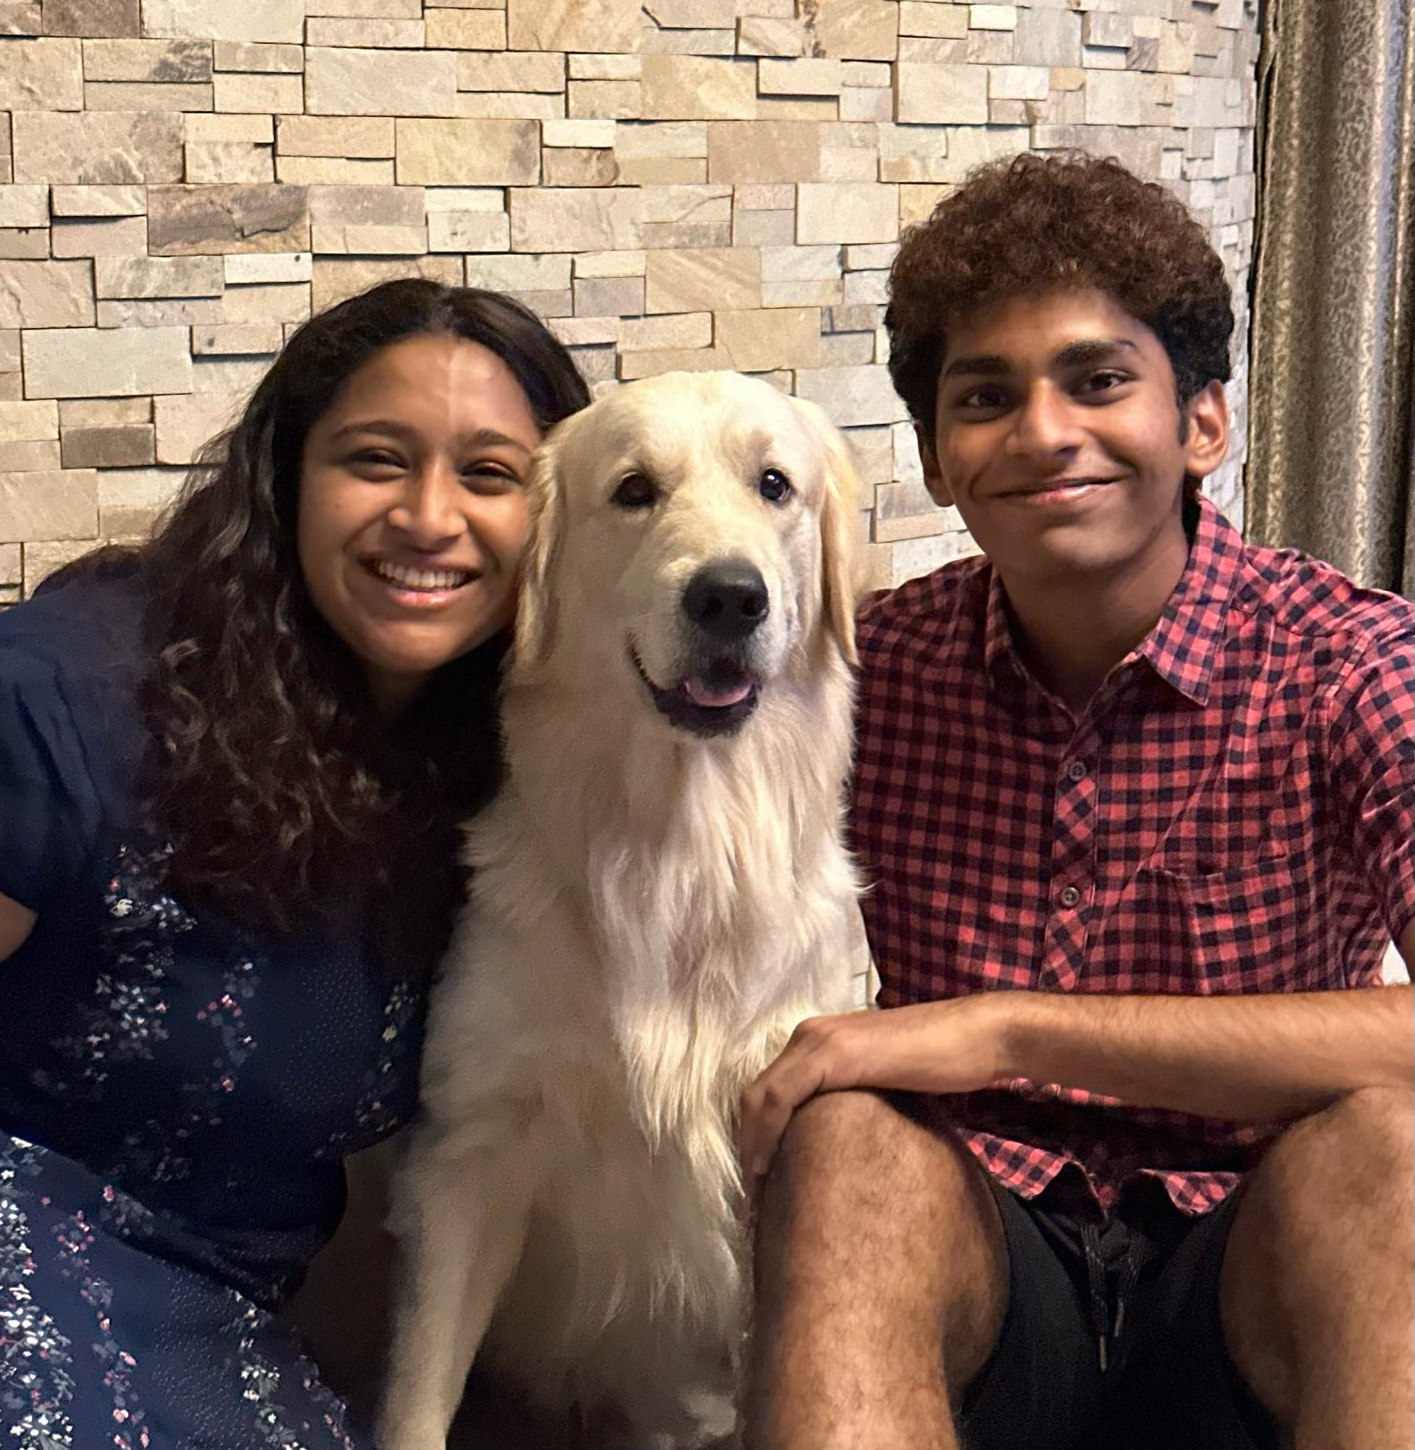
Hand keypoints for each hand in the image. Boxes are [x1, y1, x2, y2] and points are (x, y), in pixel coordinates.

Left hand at [738, 996, 1009, 1198]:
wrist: (980, 1038)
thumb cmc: (944, 1064)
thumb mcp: (887, 1085)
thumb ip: (857, 1102)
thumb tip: (844, 1146)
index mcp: (822, 1041)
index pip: (771, 1091)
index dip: (758, 1136)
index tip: (762, 1184)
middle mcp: (811, 1034)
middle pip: (756, 1096)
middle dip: (748, 1146)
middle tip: (753, 1199)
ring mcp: (820, 1040)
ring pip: (760, 1096)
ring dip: (751, 1146)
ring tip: (757, 1196)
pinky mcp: (833, 1053)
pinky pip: (780, 1095)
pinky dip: (766, 1133)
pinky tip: (767, 1167)